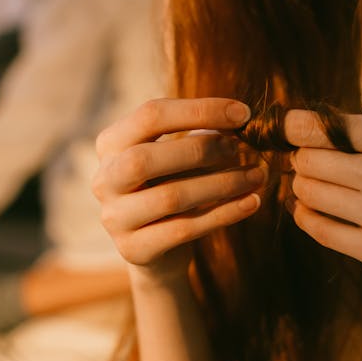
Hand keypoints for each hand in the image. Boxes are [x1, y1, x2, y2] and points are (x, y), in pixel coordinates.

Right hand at [93, 98, 264, 280]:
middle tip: (242, 148)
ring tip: (257, 175)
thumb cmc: (172, 185)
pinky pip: (184, 229)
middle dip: (202, 150)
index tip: (242, 114)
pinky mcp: (134, 250)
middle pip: (146, 158)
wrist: (160, 250)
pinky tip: (252, 202)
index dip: (199, 110)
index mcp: (111, 143)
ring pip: (170, 196)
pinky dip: (224, 213)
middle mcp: (104, 179)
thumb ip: (200, 135)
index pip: (150, 115)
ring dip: (222, 183)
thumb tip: (239, 119)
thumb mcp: (179, 155)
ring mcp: (114, 218)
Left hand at [284, 110, 361, 297]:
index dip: (293, 129)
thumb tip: (292, 126)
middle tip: (307, 164)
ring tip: (314, 187)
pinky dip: (306, 217)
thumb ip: (356, 131)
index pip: (318, 126)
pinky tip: (310, 211)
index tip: (288, 132)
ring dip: (303, 189)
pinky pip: (319, 229)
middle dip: (301, 161)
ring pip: (308, 193)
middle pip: (307, 160)